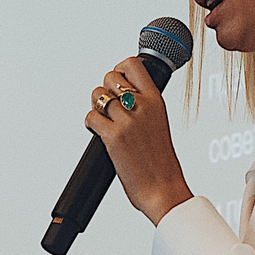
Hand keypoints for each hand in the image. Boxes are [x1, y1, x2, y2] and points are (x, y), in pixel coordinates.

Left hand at [85, 57, 193, 225]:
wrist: (164, 189)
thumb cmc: (161, 163)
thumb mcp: (160, 124)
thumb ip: (144, 108)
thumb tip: (124, 97)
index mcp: (156, 101)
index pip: (133, 65)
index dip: (119, 70)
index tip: (118, 84)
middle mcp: (143, 107)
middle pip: (110, 78)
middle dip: (104, 91)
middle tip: (108, 108)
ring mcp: (127, 121)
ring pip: (97, 95)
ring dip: (96, 108)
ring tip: (104, 122)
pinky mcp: (113, 137)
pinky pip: (90, 117)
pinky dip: (90, 125)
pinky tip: (99, 134)